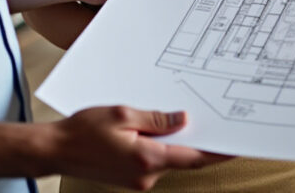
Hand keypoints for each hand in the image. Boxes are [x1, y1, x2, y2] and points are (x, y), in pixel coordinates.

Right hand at [50, 106, 228, 189]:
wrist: (56, 151)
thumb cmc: (83, 131)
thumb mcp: (123, 113)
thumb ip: (156, 118)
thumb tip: (183, 120)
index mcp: (147, 159)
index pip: (194, 157)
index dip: (218, 151)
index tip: (237, 144)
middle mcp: (146, 176)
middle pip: (184, 158)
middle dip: (198, 141)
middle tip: (216, 121)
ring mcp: (139, 181)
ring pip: (170, 160)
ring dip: (177, 143)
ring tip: (179, 119)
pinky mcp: (132, 180)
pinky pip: (156, 162)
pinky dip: (162, 148)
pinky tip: (156, 131)